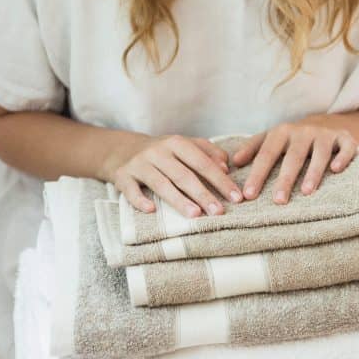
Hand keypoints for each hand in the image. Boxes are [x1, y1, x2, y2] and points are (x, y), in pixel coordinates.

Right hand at [109, 135, 242, 217]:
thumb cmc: (162, 152)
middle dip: (203, 194)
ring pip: (161, 184)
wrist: (121, 149)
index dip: (221, 180)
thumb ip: (208, 153)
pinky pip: (131, 190)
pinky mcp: (122, 176)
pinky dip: (139, 200)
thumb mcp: (184, 146)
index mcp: (177, 143)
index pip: (203, 163)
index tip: (236, 198)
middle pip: (183, 175)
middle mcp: (158, 152)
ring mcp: (139, 164)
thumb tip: (226, 167)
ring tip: (195, 214)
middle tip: (219, 212)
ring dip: (178, 200)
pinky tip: (151, 209)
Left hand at [232, 121, 357, 203]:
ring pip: (319, 153)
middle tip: (278, 201)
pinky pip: (345, 148)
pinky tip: (336, 170)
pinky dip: (343, 157)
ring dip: (313, 171)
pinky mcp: (345, 138)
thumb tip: (234, 162)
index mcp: (281, 133)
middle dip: (285, 179)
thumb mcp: (271, 138)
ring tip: (306, 191)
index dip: (257, 174)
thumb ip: (252, 148)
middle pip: (292, 157)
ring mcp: (325, 135)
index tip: (248, 195)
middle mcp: (303, 132)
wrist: (327, 122)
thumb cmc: (292, 139)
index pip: (266, 155)